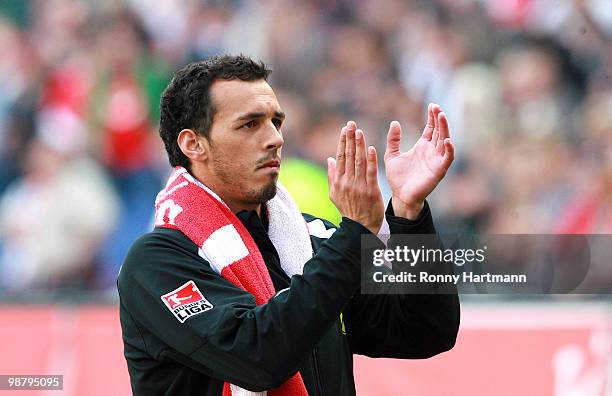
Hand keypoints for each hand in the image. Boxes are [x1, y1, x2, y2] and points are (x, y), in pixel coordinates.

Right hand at [327, 121, 384, 234]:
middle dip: (349, 138)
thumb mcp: (335, 195)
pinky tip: (371, 148)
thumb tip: (330, 159)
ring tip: (359, 131)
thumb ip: (332, 176)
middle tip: (351, 124)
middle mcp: (347, 182)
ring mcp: (359, 186)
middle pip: (348, 156)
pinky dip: (370, 160)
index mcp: (338, 181)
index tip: (345, 129)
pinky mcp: (371, 190)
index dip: (342, 142)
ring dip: (359, 145)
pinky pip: (370, 173)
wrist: (359, 228)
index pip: (340, 157)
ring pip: (358, 161)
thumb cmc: (349, 210)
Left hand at [384, 103, 454, 218]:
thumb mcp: (392, 155)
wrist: (401, 196)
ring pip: (444, 141)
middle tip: (437, 107)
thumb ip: (393, 140)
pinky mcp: (439, 170)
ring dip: (445, 129)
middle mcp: (431, 152)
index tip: (432, 105)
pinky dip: (449, 149)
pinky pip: (447, 158)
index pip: (431, 128)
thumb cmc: (398, 178)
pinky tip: (447, 140)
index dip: (432, 117)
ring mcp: (436, 160)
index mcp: (422, 147)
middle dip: (439, 119)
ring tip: (441, 116)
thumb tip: (395, 122)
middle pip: (439, 131)